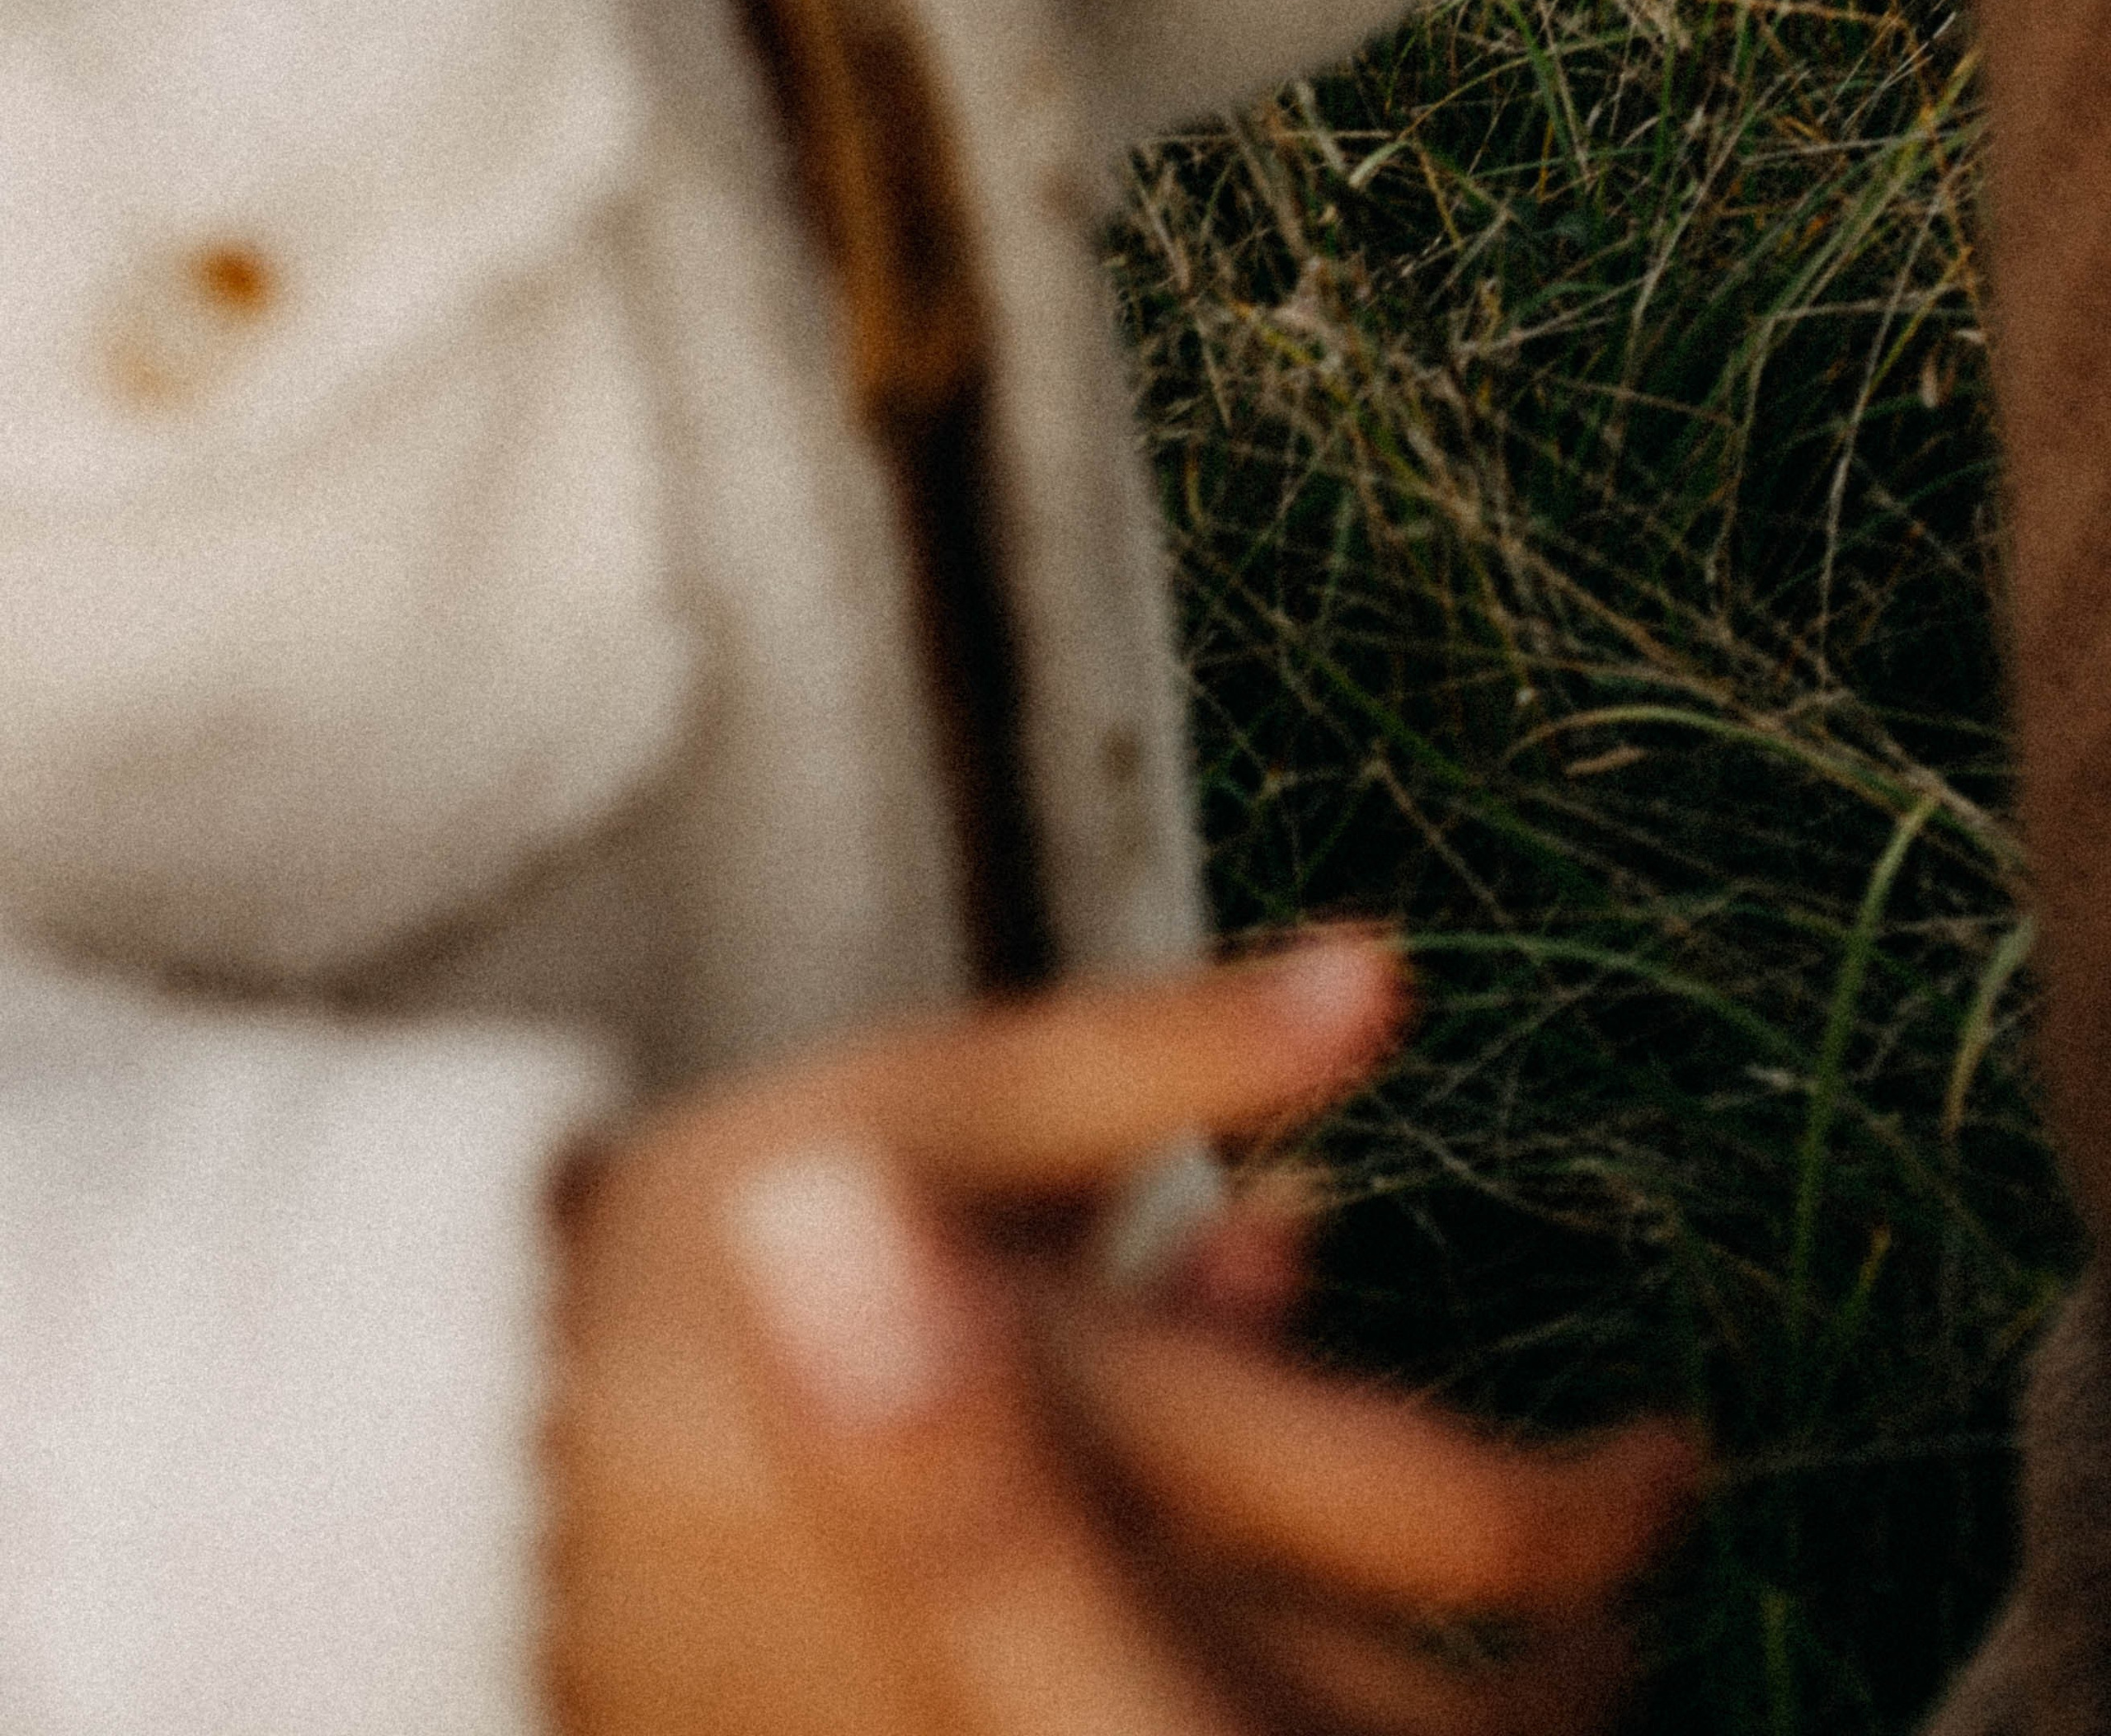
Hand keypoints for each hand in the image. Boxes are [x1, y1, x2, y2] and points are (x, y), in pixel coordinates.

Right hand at [545, 938, 1699, 1734]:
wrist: (415, 1499)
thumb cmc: (662, 1267)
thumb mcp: (912, 1110)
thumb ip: (1157, 1057)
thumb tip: (1387, 973)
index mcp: (1113, 1432)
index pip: (1443, 1522)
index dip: (1591, 1508)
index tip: (1667, 1458)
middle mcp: (1091, 1607)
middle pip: (1409, 1702)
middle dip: (1549, 1653)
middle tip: (1618, 1572)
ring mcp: (985, 1716)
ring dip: (1419, 1694)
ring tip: (1508, 1626)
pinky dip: (1236, 1678)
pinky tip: (1235, 1582)